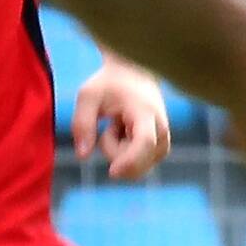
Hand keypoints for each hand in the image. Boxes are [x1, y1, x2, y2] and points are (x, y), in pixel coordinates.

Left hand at [70, 59, 173, 176]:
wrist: (133, 73)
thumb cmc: (109, 84)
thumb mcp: (87, 96)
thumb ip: (82, 124)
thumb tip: (82, 156)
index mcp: (146, 113)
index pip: (144, 143)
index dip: (130, 161)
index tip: (112, 172)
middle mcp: (162, 129)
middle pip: (138, 162)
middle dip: (113, 151)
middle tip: (110, 124)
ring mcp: (164, 141)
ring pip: (137, 167)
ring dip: (119, 151)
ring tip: (119, 125)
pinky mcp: (161, 149)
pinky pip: (138, 166)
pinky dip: (125, 154)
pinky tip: (125, 132)